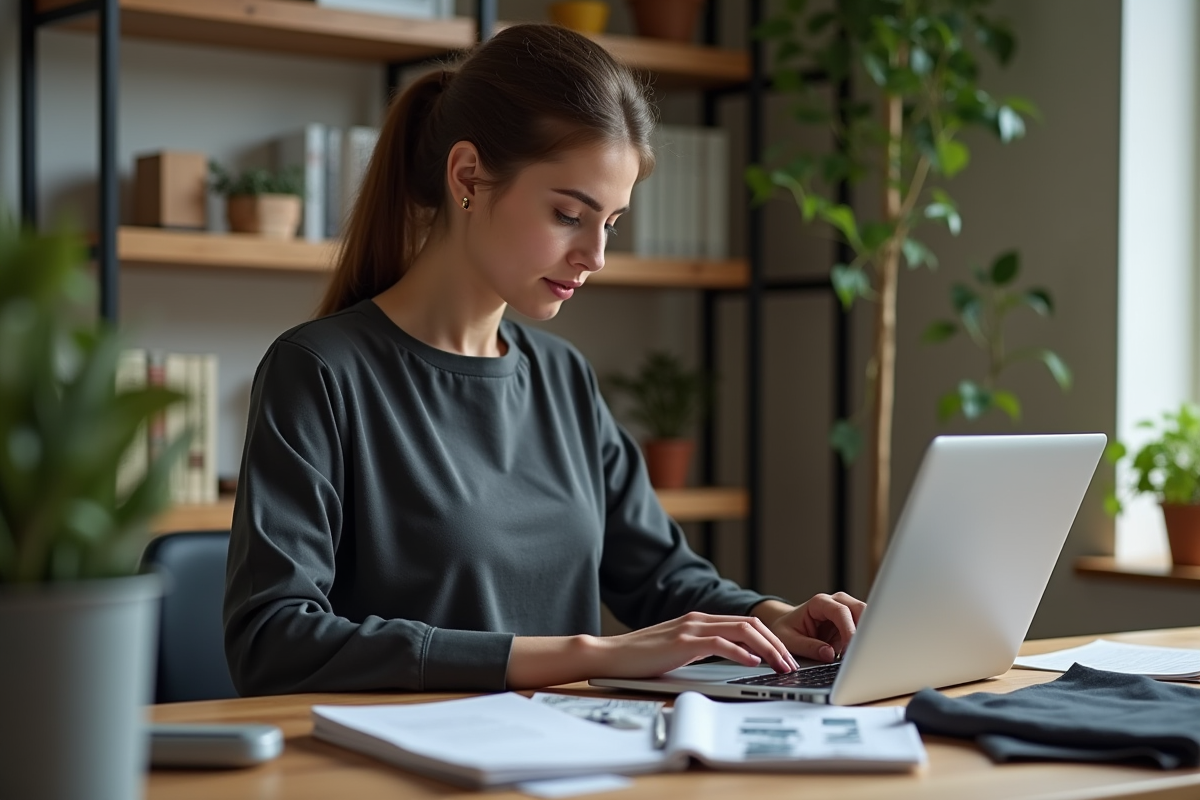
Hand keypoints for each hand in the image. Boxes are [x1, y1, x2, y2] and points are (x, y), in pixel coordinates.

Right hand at [590, 611, 800, 678]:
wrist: (612, 655)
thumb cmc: (643, 658)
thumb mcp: (681, 651)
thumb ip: (704, 650)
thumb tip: (733, 659)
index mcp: (701, 621)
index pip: (746, 623)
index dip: (771, 639)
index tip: (784, 658)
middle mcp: (699, 619)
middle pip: (751, 624)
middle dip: (777, 644)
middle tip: (791, 664)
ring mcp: (691, 628)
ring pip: (742, 630)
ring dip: (767, 648)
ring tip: (780, 666)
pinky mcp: (683, 642)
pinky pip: (720, 643)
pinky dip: (741, 652)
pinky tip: (752, 663)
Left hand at [753, 593, 865, 662]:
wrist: (786, 625)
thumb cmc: (786, 629)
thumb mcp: (789, 640)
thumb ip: (808, 647)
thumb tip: (829, 654)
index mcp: (819, 603)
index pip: (840, 611)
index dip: (848, 629)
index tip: (851, 648)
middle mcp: (836, 603)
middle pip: (860, 609)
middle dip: (864, 629)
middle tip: (859, 653)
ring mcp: (846, 612)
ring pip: (867, 618)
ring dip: (865, 636)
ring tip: (858, 655)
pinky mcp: (850, 624)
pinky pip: (864, 629)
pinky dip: (863, 641)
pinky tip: (857, 654)